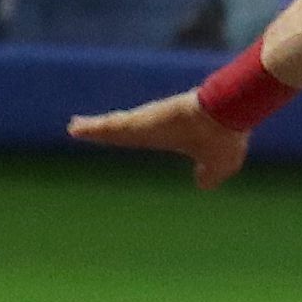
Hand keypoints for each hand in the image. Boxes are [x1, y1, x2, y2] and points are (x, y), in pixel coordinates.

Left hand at [68, 91, 251, 190]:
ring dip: (92, 129)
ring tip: (75, 128)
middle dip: (102, 130)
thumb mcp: (220, 164)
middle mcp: (154, 128)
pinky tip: (76, 130)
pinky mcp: (139, 122)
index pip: (141, 136)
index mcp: (170, 136)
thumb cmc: (225, 137)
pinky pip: (110, 126)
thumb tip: (203, 185)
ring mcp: (145, 123)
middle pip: (121, 130)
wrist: (226, 116)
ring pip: (112, 127)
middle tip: (82, 128)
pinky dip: (92, 129)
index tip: (115, 136)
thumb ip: (209, 175)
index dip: (126, 137)